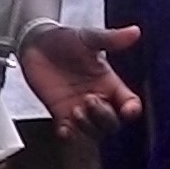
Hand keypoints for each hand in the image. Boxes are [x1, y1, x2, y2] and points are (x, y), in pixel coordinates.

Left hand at [19, 25, 141, 135]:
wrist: (35, 43)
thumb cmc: (64, 39)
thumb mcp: (87, 37)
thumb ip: (111, 39)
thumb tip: (134, 32)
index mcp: (109, 82)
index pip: (129, 103)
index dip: (131, 109)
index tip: (128, 109)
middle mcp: (98, 98)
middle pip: (112, 122)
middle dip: (104, 116)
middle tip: (89, 100)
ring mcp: (79, 108)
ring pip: (93, 131)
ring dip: (88, 127)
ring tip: (75, 111)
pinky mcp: (61, 114)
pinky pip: (70, 134)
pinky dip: (69, 136)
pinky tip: (65, 130)